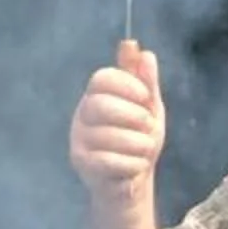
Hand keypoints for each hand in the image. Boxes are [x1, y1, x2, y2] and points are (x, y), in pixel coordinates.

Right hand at [69, 39, 165, 199]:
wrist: (132, 180)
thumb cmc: (138, 139)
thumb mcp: (148, 107)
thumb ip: (144, 80)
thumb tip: (137, 48)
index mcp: (97, 95)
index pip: (102, 78)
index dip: (127, 85)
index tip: (147, 97)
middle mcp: (82, 114)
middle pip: (102, 105)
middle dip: (134, 116)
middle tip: (149, 126)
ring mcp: (78, 138)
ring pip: (109, 136)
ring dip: (139, 144)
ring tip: (145, 150)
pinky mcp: (81, 162)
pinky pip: (108, 160)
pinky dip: (132, 164)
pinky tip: (137, 166)